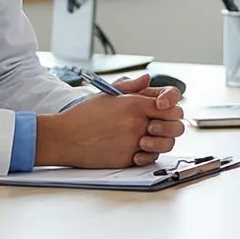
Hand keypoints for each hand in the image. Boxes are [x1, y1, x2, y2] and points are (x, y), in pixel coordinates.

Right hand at [38, 86, 184, 167]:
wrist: (64, 137)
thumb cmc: (83, 116)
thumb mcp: (107, 94)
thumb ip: (131, 86)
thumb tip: (147, 79)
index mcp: (134, 104)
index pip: (172, 106)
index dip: (173, 109)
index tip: (166, 111)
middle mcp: (137, 123)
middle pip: (175, 127)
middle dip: (173, 127)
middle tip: (162, 126)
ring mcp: (133, 142)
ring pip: (165, 145)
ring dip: (161, 142)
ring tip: (149, 138)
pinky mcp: (127, 159)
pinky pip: (148, 158)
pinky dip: (146, 155)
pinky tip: (138, 149)